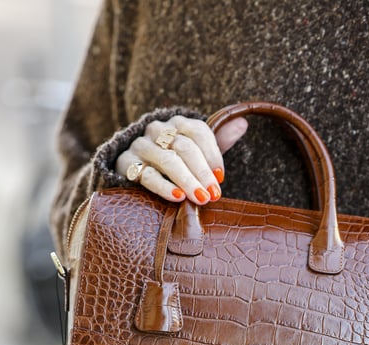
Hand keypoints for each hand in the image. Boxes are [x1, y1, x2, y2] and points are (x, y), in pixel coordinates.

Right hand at [116, 115, 247, 204]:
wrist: (134, 172)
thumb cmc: (174, 162)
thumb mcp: (197, 151)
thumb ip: (218, 141)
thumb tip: (243, 122)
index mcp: (177, 123)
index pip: (198, 131)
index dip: (213, 154)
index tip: (221, 177)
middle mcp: (158, 130)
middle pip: (185, 147)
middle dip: (203, 172)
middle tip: (215, 194)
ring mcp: (141, 145)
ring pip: (168, 160)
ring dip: (188, 180)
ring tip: (201, 198)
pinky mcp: (126, 164)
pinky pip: (147, 175)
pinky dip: (164, 187)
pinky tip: (178, 197)